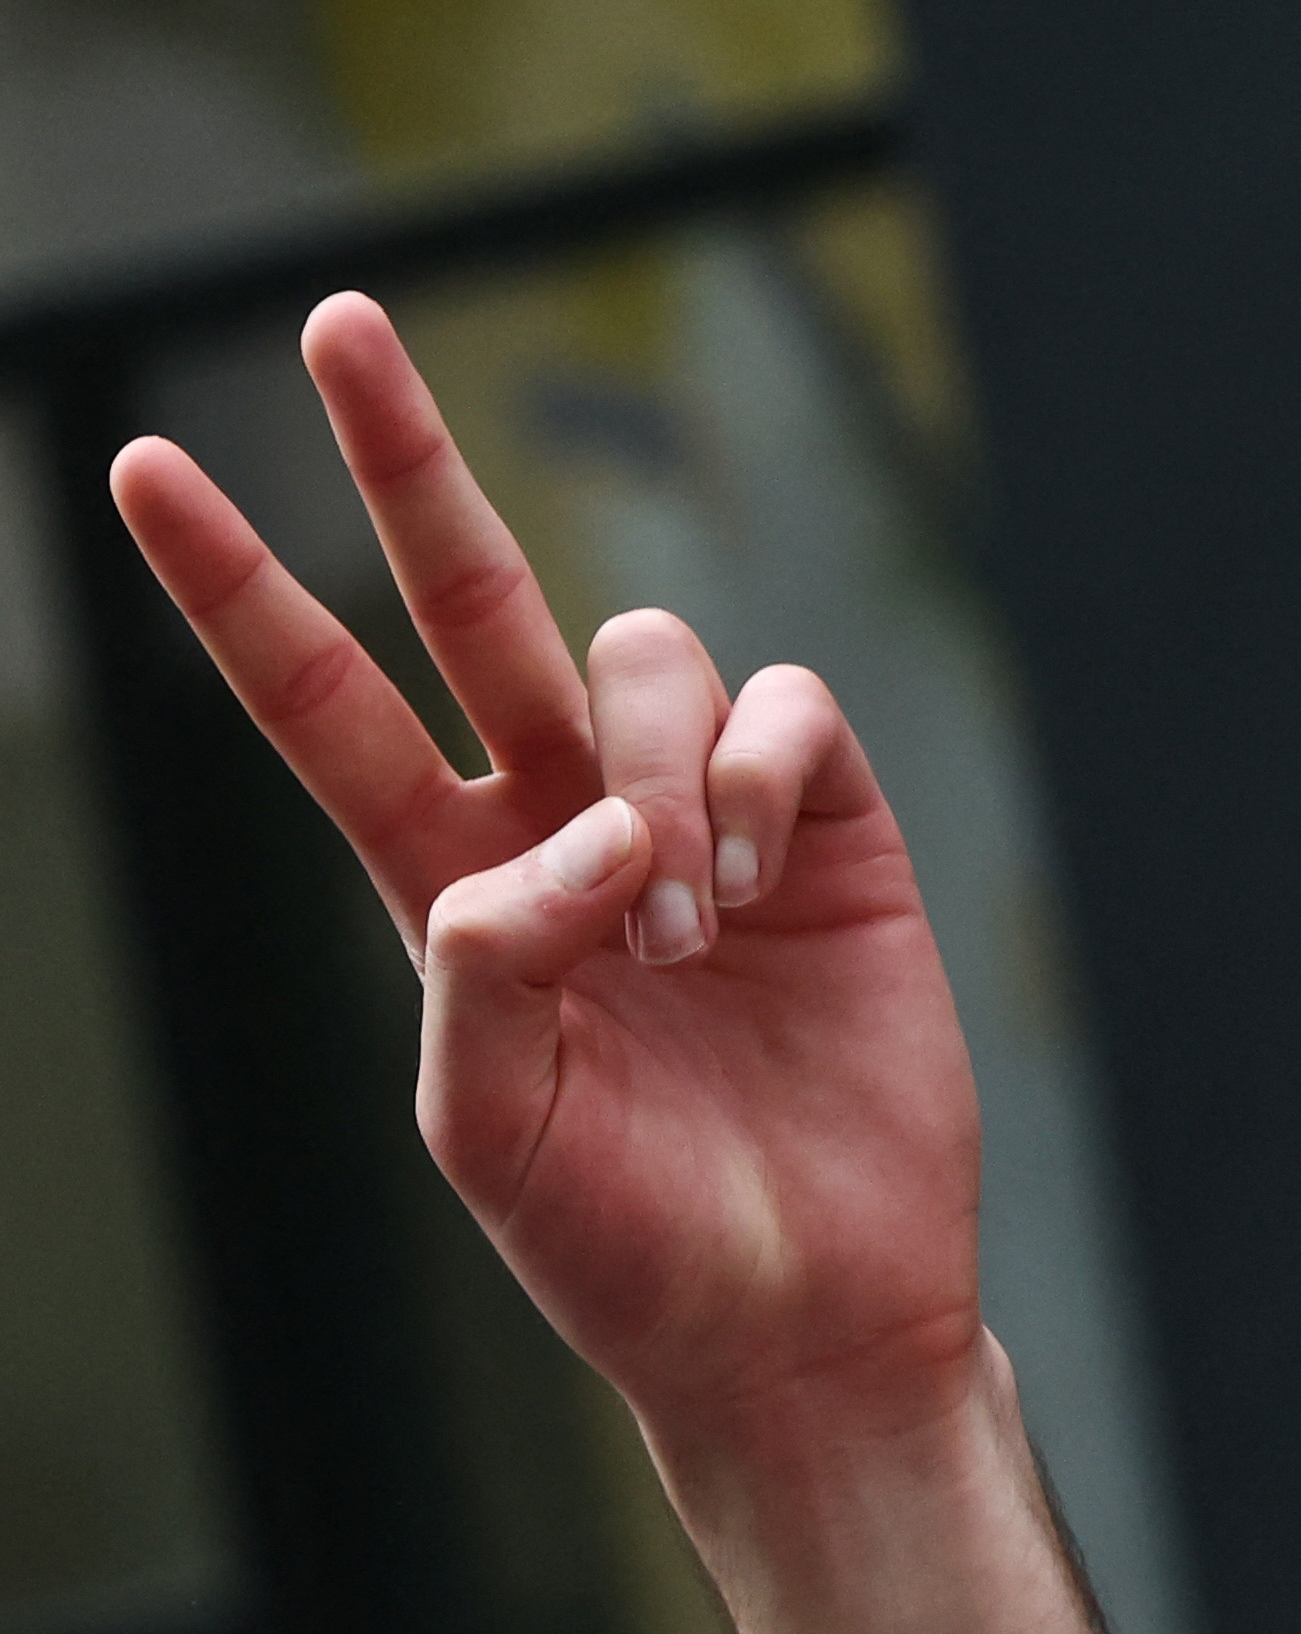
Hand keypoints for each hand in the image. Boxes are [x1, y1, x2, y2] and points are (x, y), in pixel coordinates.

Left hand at [108, 298, 981, 1455]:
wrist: (812, 1311)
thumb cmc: (634, 1249)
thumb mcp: (494, 1134)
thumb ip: (481, 975)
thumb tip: (546, 846)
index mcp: (446, 892)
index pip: (320, 705)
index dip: (235, 587)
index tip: (140, 467)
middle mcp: (564, 820)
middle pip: (469, 593)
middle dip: (399, 457)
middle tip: (336, 322)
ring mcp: (699, 811)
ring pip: (642, 655)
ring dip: (652, 776)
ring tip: (678, 928)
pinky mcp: (827, 816)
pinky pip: (779, 704)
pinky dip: (752, 777)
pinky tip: (751, 888)